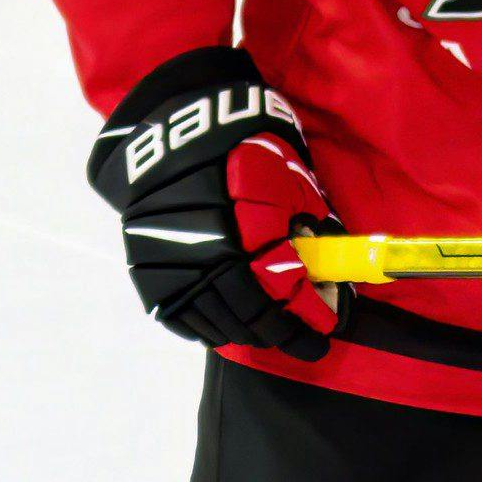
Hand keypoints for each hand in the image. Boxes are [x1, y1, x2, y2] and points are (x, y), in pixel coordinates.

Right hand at [87, 47, 345, 360]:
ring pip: (219, 326)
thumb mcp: (287, 178)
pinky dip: (210, 329)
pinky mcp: (151, 277)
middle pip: (253, 319)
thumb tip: (330, 265)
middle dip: (284, 335)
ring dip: (250, 335)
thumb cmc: (242, 150)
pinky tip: (229, 327)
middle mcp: (211, 261)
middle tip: (304, 344)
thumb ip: (308, 224)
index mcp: (250, 235)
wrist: (171, 137)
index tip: (327, 331)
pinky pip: (183, 320)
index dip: (310, 318)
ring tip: (269, 334)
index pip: (286, 295)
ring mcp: (177, 272)